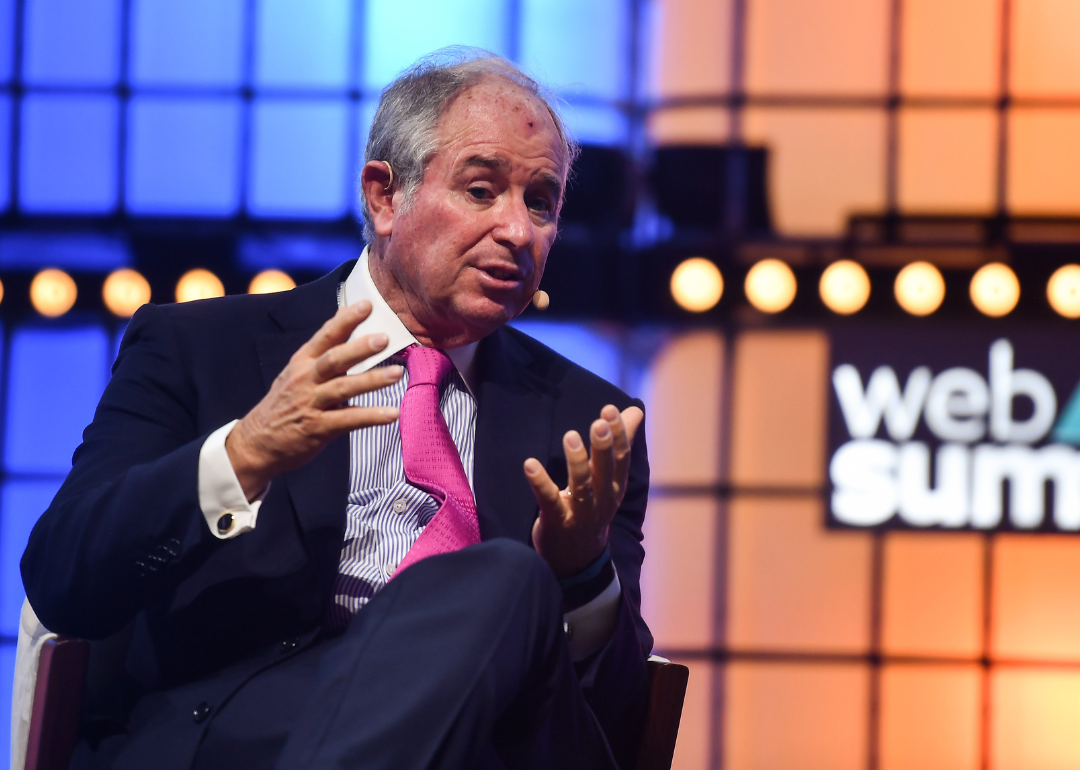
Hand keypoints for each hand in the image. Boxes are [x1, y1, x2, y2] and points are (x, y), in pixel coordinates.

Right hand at [226, 301, 401, 499]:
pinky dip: (371, 417)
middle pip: (334, 359)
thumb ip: (324, 351)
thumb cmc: (285, 403)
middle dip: (359, 348)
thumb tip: (347, 319)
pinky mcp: (317, 428)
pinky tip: (392, 414)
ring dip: (371, 380)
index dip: (346, 320)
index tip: (367, 305)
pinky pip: (348, 420)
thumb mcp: (297, 371)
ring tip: (396, 374)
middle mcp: (306, 379)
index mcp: (303, 362)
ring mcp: (311, 404)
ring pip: (343, 388)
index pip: (326, 335)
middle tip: (384, 338)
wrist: (257, 442)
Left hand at [524, 404, 643, 578]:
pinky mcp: (556, 522)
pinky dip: (540, 482)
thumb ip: (618, 443)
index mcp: (614, 487)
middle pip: (605, 471)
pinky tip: (529, 464)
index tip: (611, 410)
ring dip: (577, 461)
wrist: (576, 560)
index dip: (618, 435)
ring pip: (582, 486)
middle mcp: (601, 501)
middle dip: (603, 446)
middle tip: (599, 421)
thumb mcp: (609, 479)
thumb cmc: (591, 509)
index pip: (621, 459)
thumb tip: (635, 410)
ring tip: (570, 436)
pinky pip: (549, 500)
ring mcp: (579, 514)